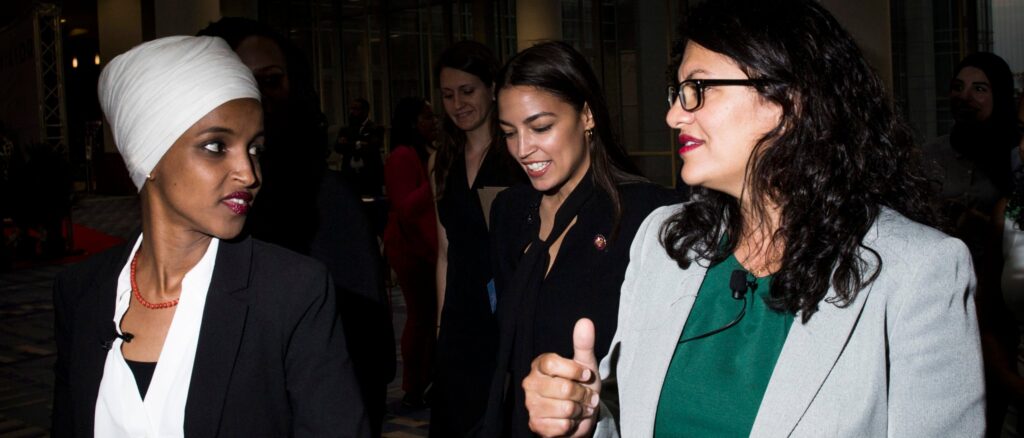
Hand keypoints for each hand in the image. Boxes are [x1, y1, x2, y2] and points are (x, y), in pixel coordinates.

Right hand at [523, 318, 600, 436]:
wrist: (579, 415)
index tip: (586, 375)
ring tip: (579, 408)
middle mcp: (530, 383)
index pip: (553, 364)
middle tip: (587, 396)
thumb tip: (585, 321)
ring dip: (580, 410)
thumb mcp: (585, 364)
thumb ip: (583, 343)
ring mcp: (531, 405)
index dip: (574, 370)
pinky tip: (570, 420)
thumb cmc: (580, 386)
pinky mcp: (535, 424)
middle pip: (564, 388)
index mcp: (539, 365)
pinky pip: (562, 425)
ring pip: (565, 408)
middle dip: (583, 394)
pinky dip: (572, 424)